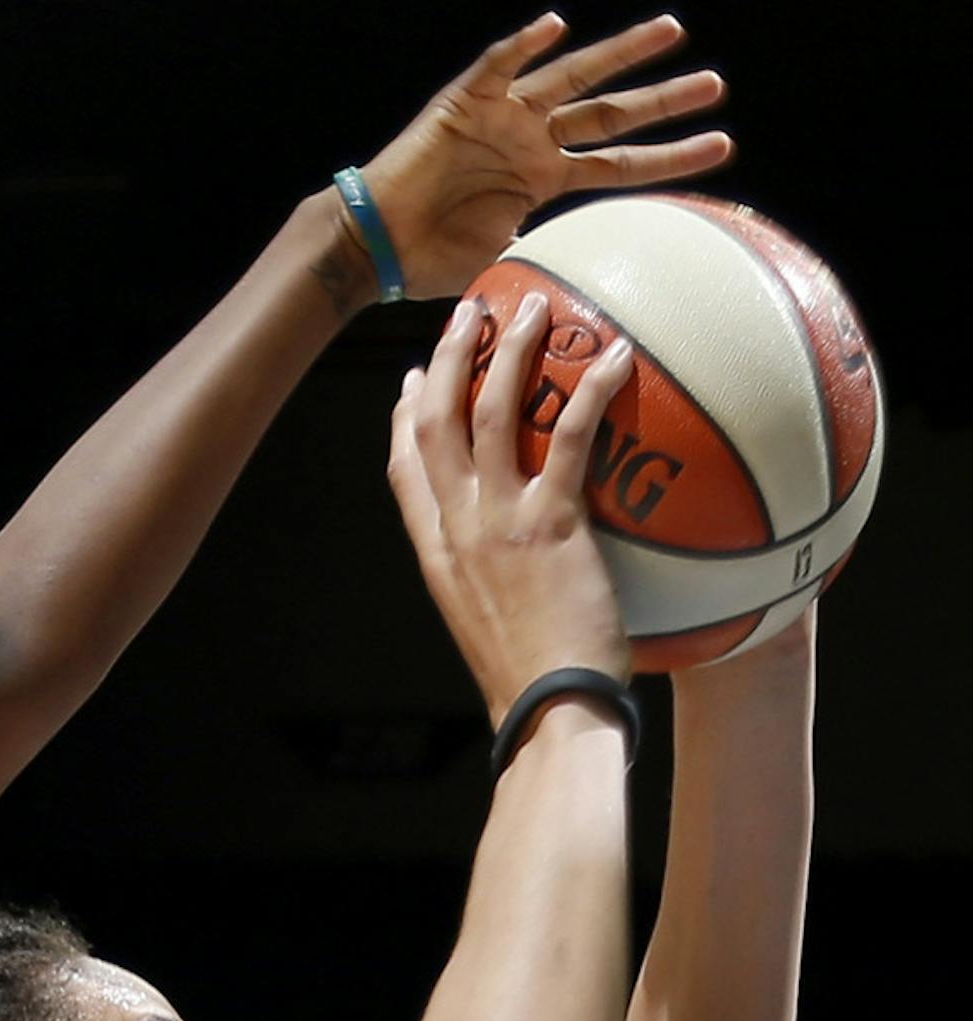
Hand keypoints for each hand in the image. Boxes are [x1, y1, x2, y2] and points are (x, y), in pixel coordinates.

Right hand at [357, 14, 732, 300]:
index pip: (622, 164)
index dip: (670, 157)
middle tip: (717, 87)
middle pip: (612, 114)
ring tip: (672, 32)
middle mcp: (534, 139)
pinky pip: (498, 67)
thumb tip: (587, 312)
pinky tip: (556, 28)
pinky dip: (523, 47)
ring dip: (621, 54)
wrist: (376, 244)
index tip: (721, 148)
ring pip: (573, 77)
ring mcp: (504, 116)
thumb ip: (547, 270)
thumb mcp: (505, 269)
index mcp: (547, 178)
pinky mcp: (464, 102)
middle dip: (664, 100)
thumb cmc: (431, 261)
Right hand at [388, 291, 632, 725]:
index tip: (415, 382)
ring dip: (507, 350)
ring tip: (529, 306)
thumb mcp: (490, 631)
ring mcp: (498, 525)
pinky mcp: (550, 525)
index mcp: (438, 556)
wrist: (546, 714)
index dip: (406, 418)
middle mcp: (458, 531)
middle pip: (437, 423)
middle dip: (448, 359)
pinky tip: (615, 357)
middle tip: (468, 314)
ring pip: (490, 412)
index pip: (406, 472)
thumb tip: (523, 578)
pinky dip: (589, 390)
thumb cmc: (531, 688)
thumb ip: (494, 589)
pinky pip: (566, 437)